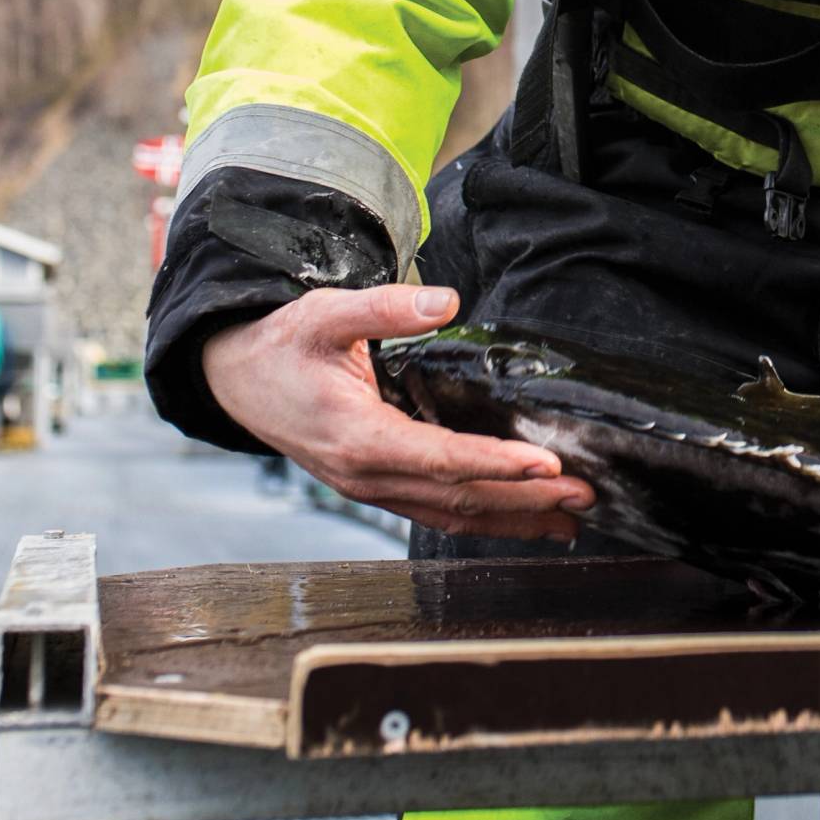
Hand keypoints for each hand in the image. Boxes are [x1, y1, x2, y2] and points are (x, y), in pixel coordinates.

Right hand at [200, 284, 594, 540]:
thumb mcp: (326, 313)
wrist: (237, 380)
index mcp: (357, 437)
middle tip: (583, 494)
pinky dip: (485, 518)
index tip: (544, 465)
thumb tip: (444, 301)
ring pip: (452, 515)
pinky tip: (525, 518)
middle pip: (457, 497)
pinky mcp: (379, 487)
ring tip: (571, 518)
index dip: (495, 465)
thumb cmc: (282, 347)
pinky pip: (439, 511)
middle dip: (524, 499)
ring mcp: (372, 489)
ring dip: (514, 519)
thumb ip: (384, 307)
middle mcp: (367, 476)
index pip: (439, 459)